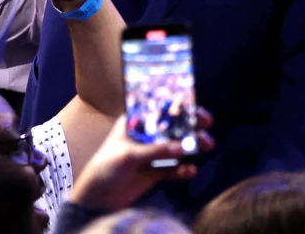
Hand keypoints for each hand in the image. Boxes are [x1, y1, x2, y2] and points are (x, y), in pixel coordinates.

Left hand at [68, 111, 215, 212]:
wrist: (96, 198)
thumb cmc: (106, 166)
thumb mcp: (130, 155)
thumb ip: (156, 151)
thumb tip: (184, 148)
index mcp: (134, 123)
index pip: (158, 109)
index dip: (177, 106)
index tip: (195, 106)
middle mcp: (145, 135)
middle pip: (171, 127)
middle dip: (189, 125)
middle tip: (207, 124)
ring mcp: (150, 154)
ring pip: (175, 147)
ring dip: (191, 146)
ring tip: (207, 146)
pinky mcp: (154, 173)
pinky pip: (172, 169)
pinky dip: (182, 170)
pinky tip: (190, 171)